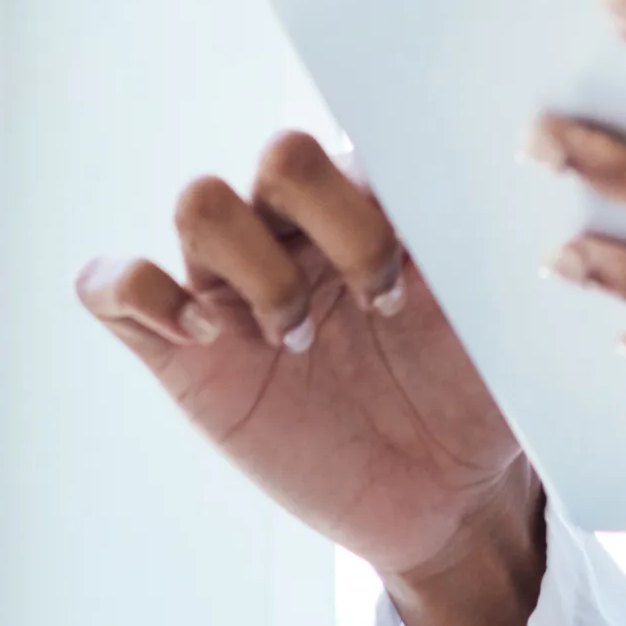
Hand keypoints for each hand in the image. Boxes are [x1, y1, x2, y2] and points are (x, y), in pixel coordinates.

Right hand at [79, 133, 541, 625]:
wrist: (452, 494)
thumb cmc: (481, 389)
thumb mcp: (501, 313)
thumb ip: (488, 240)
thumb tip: (515, 173)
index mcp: (379, 201)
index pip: (362, 132)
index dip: (393, 187)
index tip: (429, 264)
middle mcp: (302, 228)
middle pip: (280, 154)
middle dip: (336, 226)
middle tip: (382, 303)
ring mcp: (238, 286)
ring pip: (199, 202)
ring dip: (257, 267)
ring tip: (304, 336)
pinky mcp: (184, 355)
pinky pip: (111, 285)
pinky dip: (141, 292)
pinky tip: (210, 337)